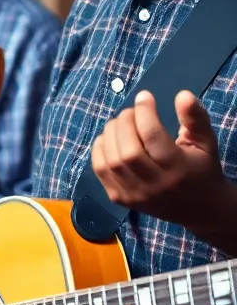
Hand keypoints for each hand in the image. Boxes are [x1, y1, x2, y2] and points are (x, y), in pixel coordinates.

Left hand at [92, 90, 230, 231]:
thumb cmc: (201, 168)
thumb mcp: (206, 142)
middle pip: (129, 150)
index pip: (153, 138)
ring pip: (111, 160)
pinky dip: (99, 149)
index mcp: (179, 169)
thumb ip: (195, 119)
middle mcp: (155, 185)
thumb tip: (182, 95)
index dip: (145, 113)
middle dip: (125, 123)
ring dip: (110, 134)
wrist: (198, 208)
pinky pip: (99, 170)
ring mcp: (134, 194)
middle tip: (130, 112)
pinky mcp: (119, 198)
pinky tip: (109, 138)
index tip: (144, 96)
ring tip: (120, 123)